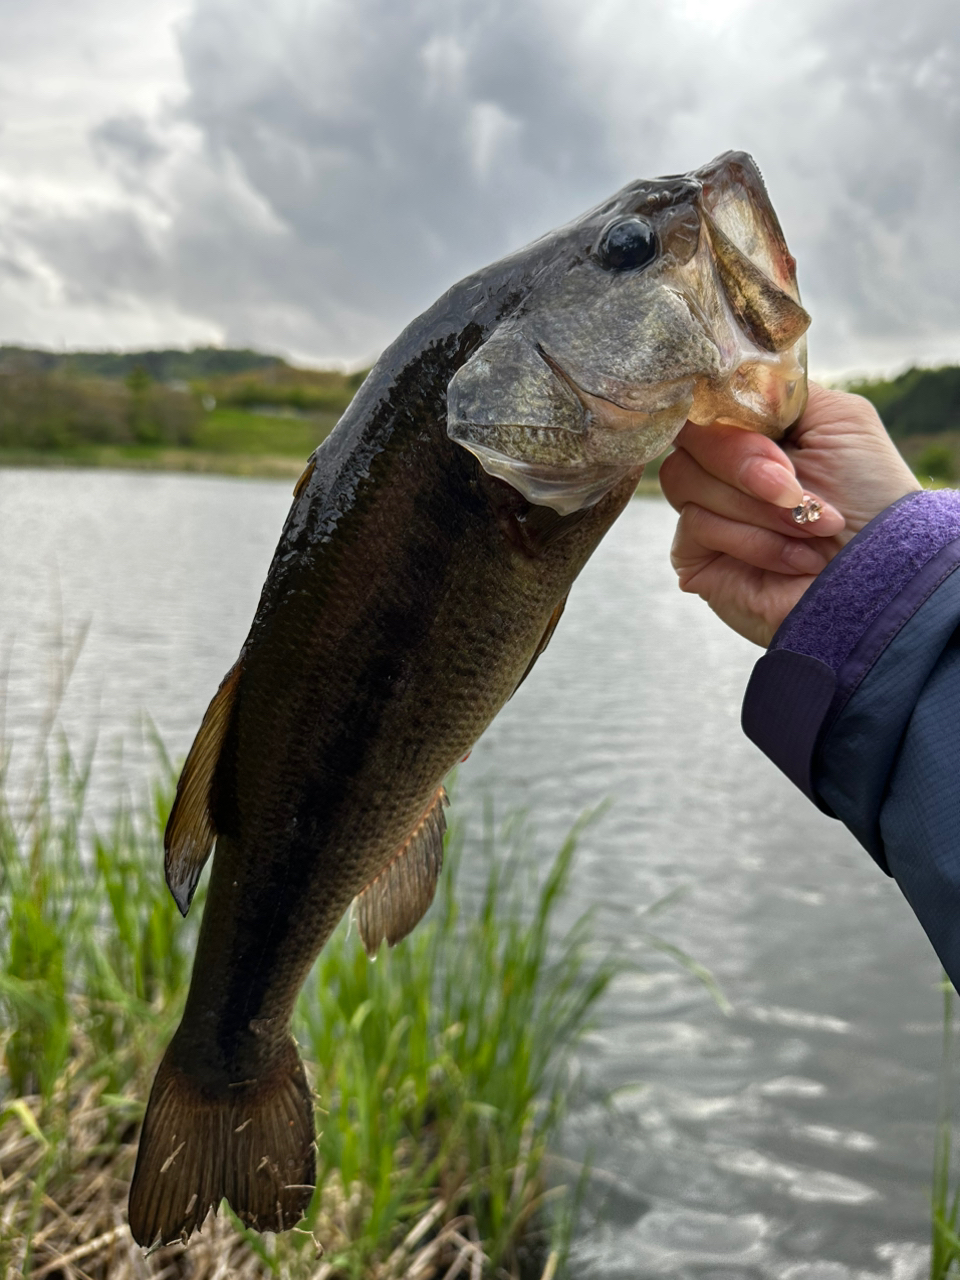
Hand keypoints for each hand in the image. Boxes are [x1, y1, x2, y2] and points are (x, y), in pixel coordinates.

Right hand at [659, 384, 921, 646]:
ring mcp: (705, 509)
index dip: (728, 414)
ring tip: (811, 534)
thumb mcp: (838, 418)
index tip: (773, 435)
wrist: (880, 574)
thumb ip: (776, 391)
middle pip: (690, 437)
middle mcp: (722, 467)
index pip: (704, 401)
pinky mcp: (696, 556)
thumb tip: (722, 388)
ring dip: (759, 509)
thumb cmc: (870, 498)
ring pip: (685, 480)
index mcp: (752, 428)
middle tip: (798, 493)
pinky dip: (752, 542)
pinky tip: (795, 560)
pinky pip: (695, 526)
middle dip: (749, 464)